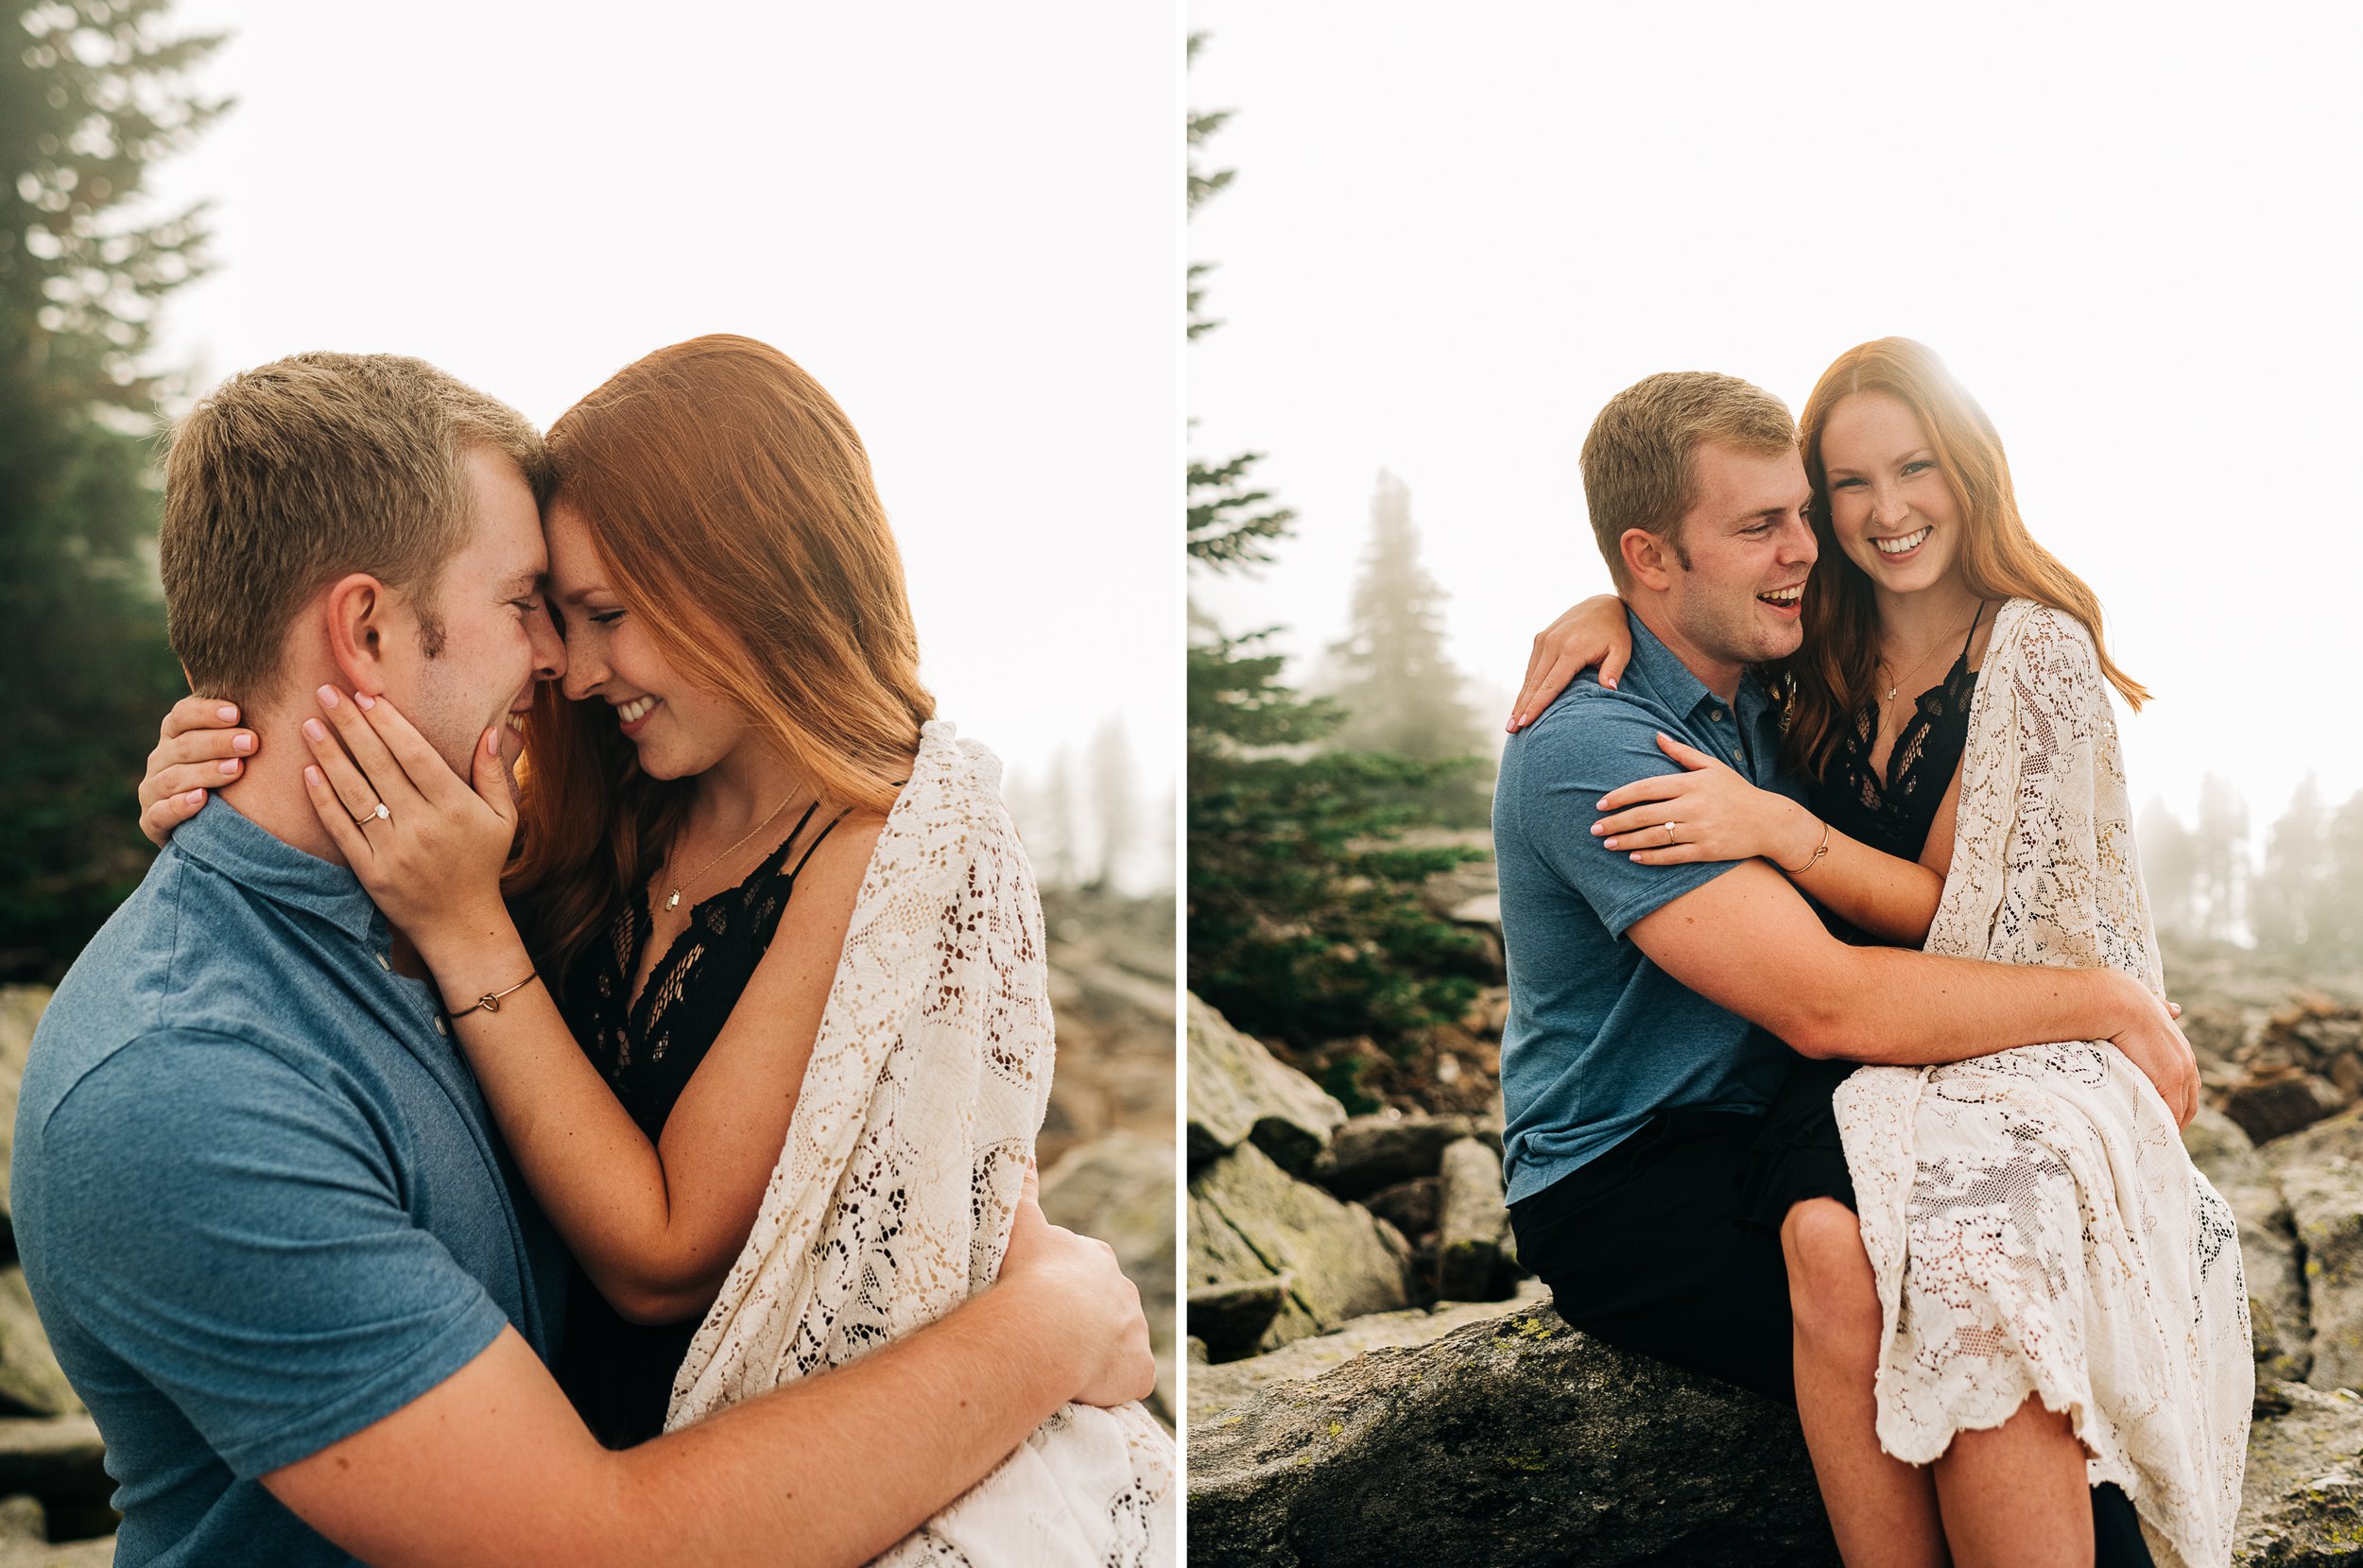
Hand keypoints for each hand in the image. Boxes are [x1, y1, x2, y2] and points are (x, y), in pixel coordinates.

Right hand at [137, 696, 257, 845]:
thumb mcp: (235, 749)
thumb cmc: (232, 777)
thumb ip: (246, 727)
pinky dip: (179, 806)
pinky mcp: (152, 822)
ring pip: (172, 778)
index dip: (206, 712)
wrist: (209, 828)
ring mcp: (153, 791)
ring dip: (205, 772)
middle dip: (218, 742)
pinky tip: (202, 799)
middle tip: (251, 742)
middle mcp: (161, 759)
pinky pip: (159, 814)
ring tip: (236, 769)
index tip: (237, 713)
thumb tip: (289, 681)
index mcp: (176, 735)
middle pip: (183, 746)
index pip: (182, 715)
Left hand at [297, 686, 517, 956]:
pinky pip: (342, 829)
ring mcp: (394, 850)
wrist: (461, 924)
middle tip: (326, 693)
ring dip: (329, 756)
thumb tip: (491, 730)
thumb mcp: (503, 818)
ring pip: (355, 794)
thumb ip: (494, 774)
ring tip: (310, 724)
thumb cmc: (482, 863)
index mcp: (455, 807)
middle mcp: (423, 826)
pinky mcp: (371, 871)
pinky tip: (309, 772)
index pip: (416, 755)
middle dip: (350, 726)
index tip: (367, 696)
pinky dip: (323, 800)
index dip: (389, 724)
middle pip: (379, 766)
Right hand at [997, 1158, 1153, 1407]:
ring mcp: (1136, 1332)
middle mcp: (1125, 1291)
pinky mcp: (1140, 1371)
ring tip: (1063, 1367)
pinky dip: (1114, 1385)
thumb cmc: (1029, 1274)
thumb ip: (1022, 1188)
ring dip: (1097, 1353)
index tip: (1040, 1298)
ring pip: (1118, 1343)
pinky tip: (1089, 1390)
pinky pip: (1130, 1379)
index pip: (1085, 1269)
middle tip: (1048, 1336)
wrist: (1049, 1326)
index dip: (1062, 1285)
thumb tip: (1021, 1150)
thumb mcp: (1021, 1223)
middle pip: (1105, 1306)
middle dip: (1083, 1320)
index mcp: (1098, 1258)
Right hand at [1508, 594, 1631, 731]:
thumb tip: (1609, 689)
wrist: (1602, 604)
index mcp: (1571, 649)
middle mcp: (1553, 643)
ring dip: (1520, 699)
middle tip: (1511, 729)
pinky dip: (1526, 685)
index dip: (1537, 705)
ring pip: (1529, 676)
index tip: (1526, 722)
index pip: (1551, 684)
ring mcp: (1544, 639)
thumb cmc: (1615, 632)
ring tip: (1511, 721)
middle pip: (1535, 683)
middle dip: (1522, 708)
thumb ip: (1614, 669)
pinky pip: (1531, 666)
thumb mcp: (1621, 650)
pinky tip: (1521, 702)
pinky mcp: (1541, 638)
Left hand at [1591, 733, 1807, 866]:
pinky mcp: (1707, 850)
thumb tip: (1656, 735)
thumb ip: (1682, 752)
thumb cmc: (1737, 791)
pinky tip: (1634, 857)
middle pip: (1645, 815)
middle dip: (1616, 822)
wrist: (1769, 821)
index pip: (1646, 788)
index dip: (1620, 796)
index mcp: (1691, 783)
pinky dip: (1651, 857)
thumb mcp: (1712, 766)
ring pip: (1655, 837)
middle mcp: (1693, 805)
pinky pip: (1673, 855)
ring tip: (1608, 844)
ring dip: (1628, 841)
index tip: (1600, 804)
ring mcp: (1700, 829)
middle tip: (1595, 829)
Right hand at [2105, 978, 2199, 1127]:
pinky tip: (2154, 1136)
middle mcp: (2188, 1061)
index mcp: (2182, 1049)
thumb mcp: (2151, 1010)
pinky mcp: (2171, 1080)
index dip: (2178, 1100)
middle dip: (2179, 1118)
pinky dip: (2166, 1126)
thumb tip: (2176, 1008)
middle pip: (2191, 1101)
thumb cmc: (2124, 1003)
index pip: (2188, 1083)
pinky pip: (2172, 1112)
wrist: (2120, 1002)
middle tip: (2163, 1134)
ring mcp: (2183, 1072)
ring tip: (2157, 1141)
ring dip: (2173, 1125)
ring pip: (2184, 1110)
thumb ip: (2164, 1012)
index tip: (2165, 1113)